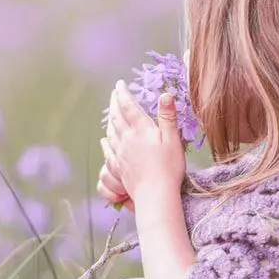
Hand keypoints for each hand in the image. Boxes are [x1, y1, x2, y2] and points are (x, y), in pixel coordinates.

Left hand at [102, 81, 186, 207]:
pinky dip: (106, 139)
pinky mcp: (118, 166)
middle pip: (116, 116)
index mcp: (141, 130)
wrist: (155, 194)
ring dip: (110, 118)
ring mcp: (120, 153)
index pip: (128, 106)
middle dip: (114, 103)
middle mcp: (127, 139)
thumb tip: (166, 94)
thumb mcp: (173, 140)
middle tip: (114, 93)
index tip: (119, 84)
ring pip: (111, 131)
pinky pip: (108, 148)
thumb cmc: (169, 168)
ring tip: (111, 111)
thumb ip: (167, 117)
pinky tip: (105, 139)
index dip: (123, 93)